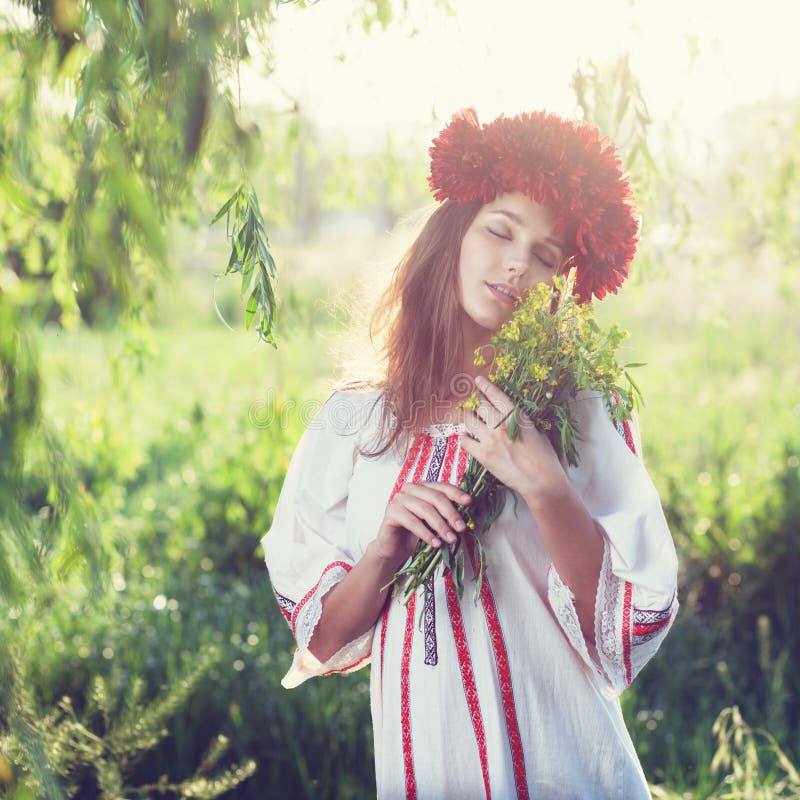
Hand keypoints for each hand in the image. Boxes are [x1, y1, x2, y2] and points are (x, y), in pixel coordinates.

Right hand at [372, 481, 471, 565]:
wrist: (394, 547)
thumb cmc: (416, 532)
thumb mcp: (434, 521)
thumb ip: (446, 514)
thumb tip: (466, 517)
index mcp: (423, 486)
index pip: (442, 486)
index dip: (456, 493)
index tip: (469, 502)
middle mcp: (410, 488)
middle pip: (435, 497)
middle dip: (451, 513)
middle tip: (461, 528)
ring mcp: (399, 498)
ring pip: (425, 509)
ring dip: (440, 526)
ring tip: (451, 539)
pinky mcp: (391, 511)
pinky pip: (412, 522)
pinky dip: (426, 533)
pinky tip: (435, 544)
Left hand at [461, 376, 566, 502]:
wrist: (542, 482)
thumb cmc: (546, 457)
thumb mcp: (538, 431)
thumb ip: (522, 421)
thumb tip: (512, 415)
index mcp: (516, 416)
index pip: (496, 395)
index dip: (485, 386)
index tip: (478, 380)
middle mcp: (500, 425)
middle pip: (479, 404)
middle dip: (475, 400)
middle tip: (473, 400)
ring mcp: (490, 440)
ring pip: (469, 420)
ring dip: (467, 416)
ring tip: (468, 416)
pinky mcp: (483, 456)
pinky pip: (465, 441)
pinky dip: (465, 438)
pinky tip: (468, 437)